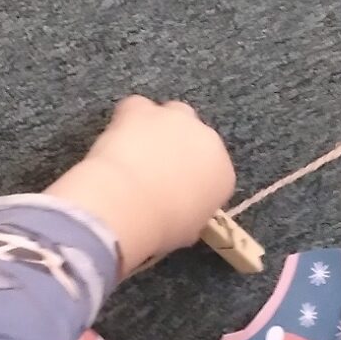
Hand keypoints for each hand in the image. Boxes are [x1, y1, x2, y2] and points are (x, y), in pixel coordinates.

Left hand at [47, 96, 236, 273]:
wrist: (128, 204)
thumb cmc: (160, 227)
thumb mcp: (185, 232)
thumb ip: (191, 218)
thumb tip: (181, 216)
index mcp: (223, 174)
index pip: (215, 173)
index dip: (193, 179)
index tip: (176, 190)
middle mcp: (207, 140)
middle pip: (197, 136)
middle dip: (180, 147)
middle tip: (157, 169)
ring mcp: (175, 119)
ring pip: (171, 114)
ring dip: (158, 127)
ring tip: (136, 151)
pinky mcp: (141, 109)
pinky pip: (137, 107)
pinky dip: (128, 119)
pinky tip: (117, 138)